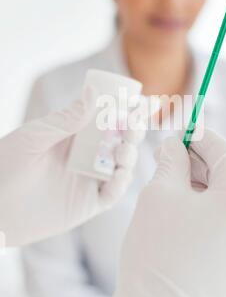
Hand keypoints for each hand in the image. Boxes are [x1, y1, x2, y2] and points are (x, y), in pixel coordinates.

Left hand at [0, 88, 144, 246]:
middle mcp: (85, 155)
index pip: (105, 119)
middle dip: (133, 132)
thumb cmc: (5, 166)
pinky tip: (117, 176)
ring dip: (129, 156)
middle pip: (120, 140)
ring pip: (122, 166)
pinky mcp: (87, 203)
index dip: (125, 111)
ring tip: (122, 151)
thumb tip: (93, 93)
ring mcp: (88, 179)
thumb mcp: (35, 137)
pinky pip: (112, 194)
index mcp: (74, 135)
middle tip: (135, 125)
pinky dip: (119, 185)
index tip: (141, 102)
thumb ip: (66, 120)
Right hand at [99, 130, 225, 296]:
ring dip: (202, 189)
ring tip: (171, 187)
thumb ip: (171, 161)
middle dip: (199, 164)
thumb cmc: (156, 253)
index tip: (180, 131)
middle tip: (169, 157)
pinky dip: (209, 213)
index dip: (199, 137)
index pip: (224, 152)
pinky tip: (182, 214)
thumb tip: (174, 146)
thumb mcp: (159, 194)